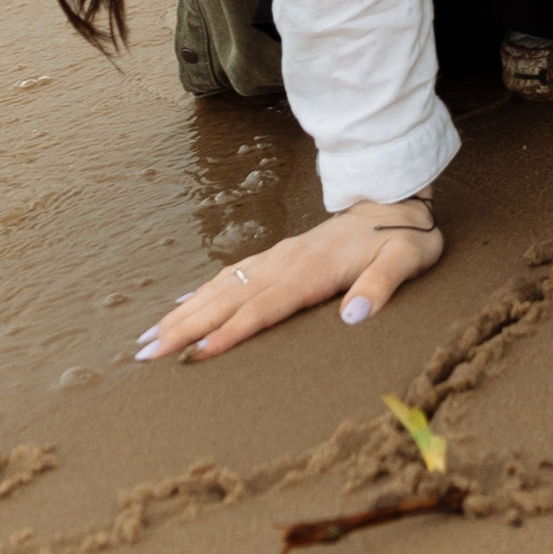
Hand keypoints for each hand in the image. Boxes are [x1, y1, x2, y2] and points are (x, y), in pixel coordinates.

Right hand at [132, 199, 445, 361]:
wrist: (398, 198)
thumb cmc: (405, 237)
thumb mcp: (407, 260)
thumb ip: (381, 286)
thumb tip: (353, 316)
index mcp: (313, 270)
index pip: (264, 307)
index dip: (231, 332)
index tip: (197, 355)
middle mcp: (286, 262)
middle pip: (228, 297)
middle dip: (185, 327)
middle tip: (146, 355)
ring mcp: (279, 257)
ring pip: (222, 285)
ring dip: (184, 312)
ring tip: (148, 337)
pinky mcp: (278, 256)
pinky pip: (231, 274)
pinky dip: (201, 292)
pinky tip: (179, 305)